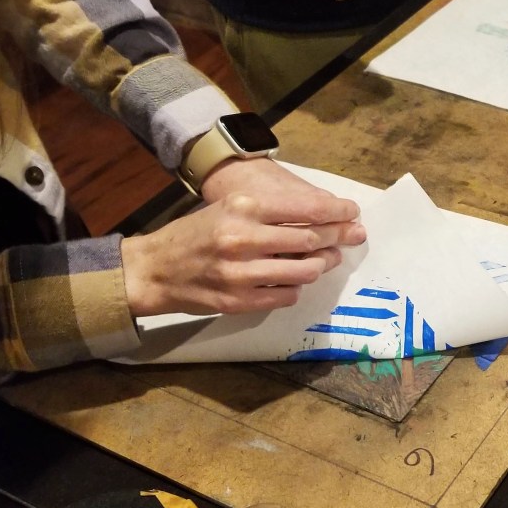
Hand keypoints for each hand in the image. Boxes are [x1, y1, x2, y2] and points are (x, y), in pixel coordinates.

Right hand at [122, 160, 364, 316]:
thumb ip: (272, 211)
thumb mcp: (229, 207)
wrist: (155, 269)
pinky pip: (287, 295)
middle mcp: (243, 238)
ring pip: (305, 271)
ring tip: (325, 259)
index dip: (337, 212)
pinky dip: (297, 287)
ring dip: (321, 265)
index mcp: (243, 207)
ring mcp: (241, 273)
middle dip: (338, 237)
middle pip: (311, 240)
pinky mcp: (239, 300)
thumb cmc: (197, 233)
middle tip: (352, 237)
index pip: (307, 209)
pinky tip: (295, 280)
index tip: (353, 213)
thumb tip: (321, 214)